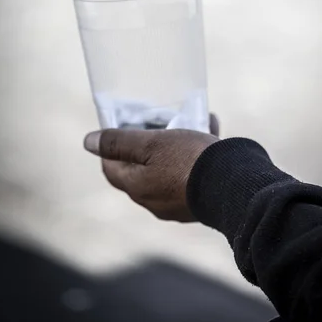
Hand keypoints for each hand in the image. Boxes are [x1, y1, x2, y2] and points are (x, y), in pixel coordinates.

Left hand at [83, 114, 218, 221]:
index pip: (111, 166)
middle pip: (141, 167)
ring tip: (190, 119)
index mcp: (137, 187)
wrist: (234, 184)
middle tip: (158, 120)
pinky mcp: (200, 198)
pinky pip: (191, 171)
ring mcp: (177, 202)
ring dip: (175, 143)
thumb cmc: (187, 161)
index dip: (112, 144)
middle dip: (148, 141)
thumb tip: (88, 141)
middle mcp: (153, 200)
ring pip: (169, 166)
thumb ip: (118, 142)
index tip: (124, 124)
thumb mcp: (150, 143)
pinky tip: (210, 128)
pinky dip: (195, 152)